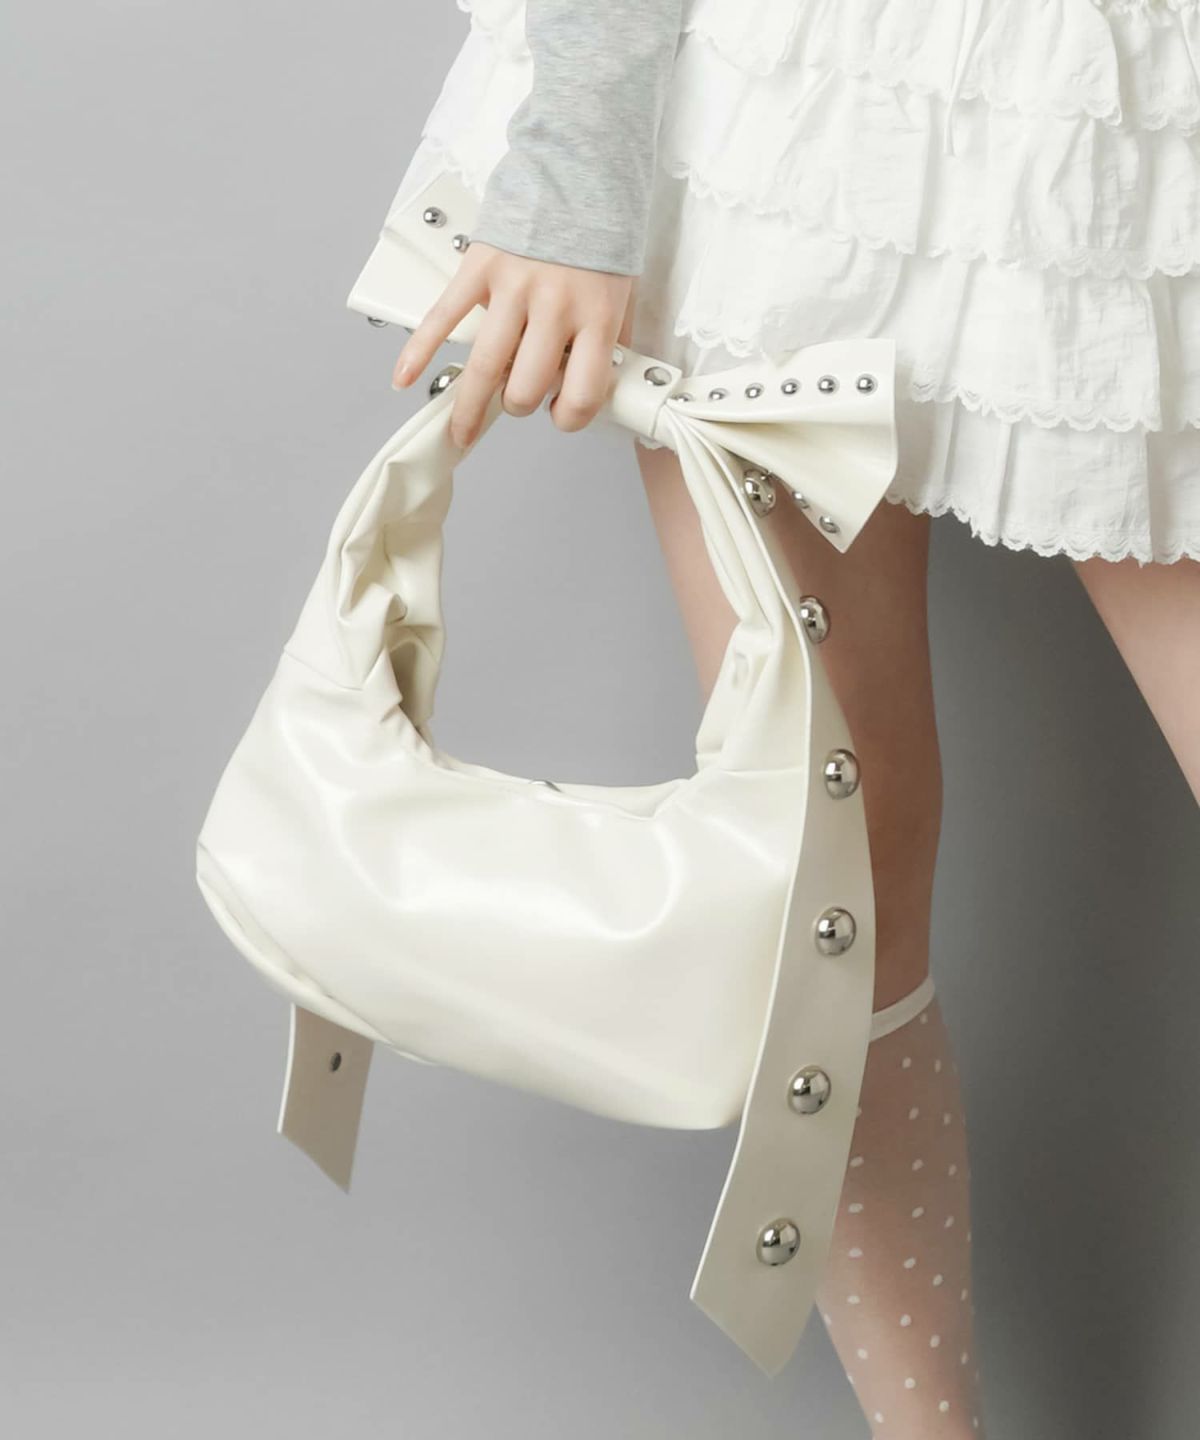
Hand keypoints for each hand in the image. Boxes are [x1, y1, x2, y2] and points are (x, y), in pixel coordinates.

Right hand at [391, 241, 635, 449]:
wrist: (579, 168)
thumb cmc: (601, 233)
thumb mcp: (623, 292)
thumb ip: (611, 341)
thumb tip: (597, 382)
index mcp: (595, 316)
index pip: (581, 395)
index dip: (569, 417)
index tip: (560, 413)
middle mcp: (554, 305)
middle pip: (524, 388)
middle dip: (519, 404)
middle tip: (518, 398)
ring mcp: (513, 287)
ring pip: (484, 368)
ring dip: (470, 407)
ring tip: (462, 429)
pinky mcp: (480, 268)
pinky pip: (443, 317)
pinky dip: (420, 351)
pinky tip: (406, 378)